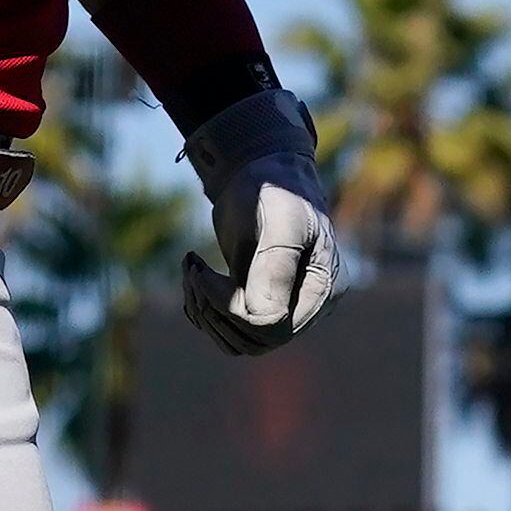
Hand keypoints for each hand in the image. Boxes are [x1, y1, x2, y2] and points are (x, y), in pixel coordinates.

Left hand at [179, 89, 339, 355]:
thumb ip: (274, 269)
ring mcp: (279, 303)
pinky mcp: (253, 298)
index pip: (273, 329)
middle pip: (252, 341)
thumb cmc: (277, 189)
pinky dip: (200, 306)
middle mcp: (302, 304)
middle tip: (192, 271)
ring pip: (235, 339)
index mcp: (320, 288)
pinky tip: (193, 270)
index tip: (202, 272)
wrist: (262, 169)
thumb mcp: (279, 222)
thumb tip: (266, 321)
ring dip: (202, 310)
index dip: (230, 310)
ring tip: (190, 269)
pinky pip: (224, 326)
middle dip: (212, 310)